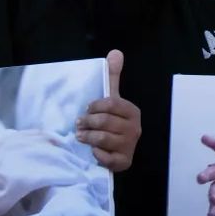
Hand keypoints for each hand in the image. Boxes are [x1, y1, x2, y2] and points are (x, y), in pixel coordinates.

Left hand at [77, 50, 140, 171]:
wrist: (116, 151)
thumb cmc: (111, 122)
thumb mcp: (111, 99)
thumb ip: (112, 77)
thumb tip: (115, 52)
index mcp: (133, 112)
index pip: (111, 103)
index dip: (95, 106)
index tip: (87, 108)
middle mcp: (135, 129)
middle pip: (104, 121)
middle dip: (88, 122)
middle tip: (79, 123)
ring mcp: (130, 146)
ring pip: (102, 139)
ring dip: (87, 137)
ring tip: (80, 136)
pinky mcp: (123, 162)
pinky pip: (107, 158)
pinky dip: (97, 155)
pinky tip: (92, 152)